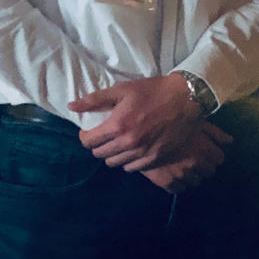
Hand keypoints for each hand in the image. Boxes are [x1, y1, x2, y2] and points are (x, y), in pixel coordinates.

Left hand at [72, 74, 221, 172]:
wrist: (187, 99)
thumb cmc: (154, 91)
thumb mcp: (123, 89)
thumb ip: (95, 99)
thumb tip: (71, 106)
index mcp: (117, 125)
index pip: (89, 142)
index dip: (86, 136)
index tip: (90, 131)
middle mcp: (128, 143)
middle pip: (100, 154)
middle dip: (98, 145)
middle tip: (105, 137)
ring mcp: (142, 153)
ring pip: (115, 163)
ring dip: (113, 155)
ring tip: (119, 144)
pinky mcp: (156, 159)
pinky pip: (132, 168)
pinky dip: (128, 161)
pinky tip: (133, 151)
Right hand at [140, 124, 231, 192]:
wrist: (141, 131)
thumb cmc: (170, 122)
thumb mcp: (195, 121)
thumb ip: (215, 133)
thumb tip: (230, 141)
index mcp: (205, 149)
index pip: (219, 159)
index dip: (213, 155)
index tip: (206, 152)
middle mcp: (196, 164)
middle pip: (209, 172)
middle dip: (203, 166)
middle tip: (193, 159)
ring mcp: (181, 174)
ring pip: (194, 182)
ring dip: (191, 175)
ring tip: (181, 166)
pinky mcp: (166, 182)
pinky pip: (178, 190)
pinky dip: (177, 184)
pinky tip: (171, 174)